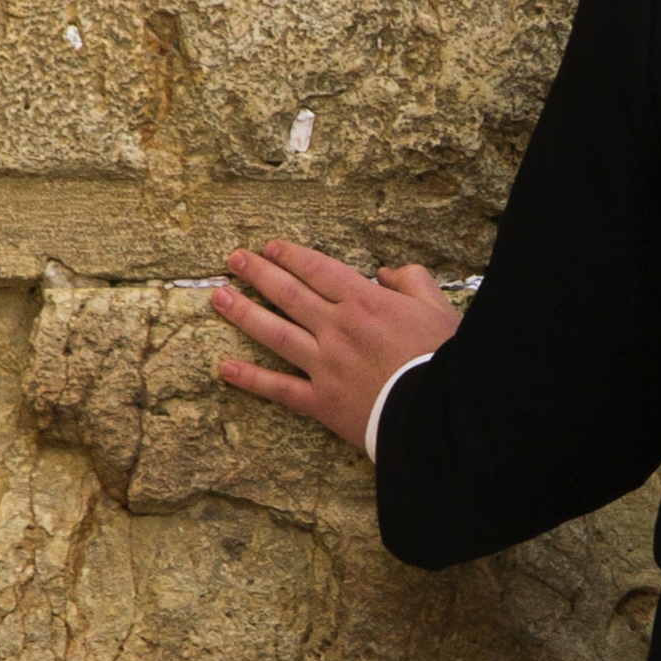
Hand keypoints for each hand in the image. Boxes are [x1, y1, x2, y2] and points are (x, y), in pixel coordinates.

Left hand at [211, 240, 462, 453]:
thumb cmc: (441, 358)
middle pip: (289, 295)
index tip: (270, 247)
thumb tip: (386, 272)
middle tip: (234, 260)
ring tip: (219, 297)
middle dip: (258, 274)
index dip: (291, 256)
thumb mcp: (436, 307)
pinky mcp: (321, 402)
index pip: (318, 271)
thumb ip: (410, 280)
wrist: (439, 413)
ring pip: (276, 334)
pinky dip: (251, 379)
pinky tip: (225, 367)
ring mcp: (325, 365)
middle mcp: (337, 329)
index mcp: (364, 303)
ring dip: (244, 314)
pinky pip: (280, 389)